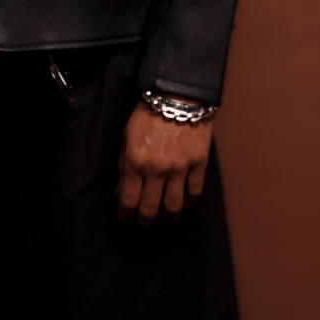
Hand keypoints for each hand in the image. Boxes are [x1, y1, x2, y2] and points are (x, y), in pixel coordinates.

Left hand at [117, 100, 211, 226]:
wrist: (178, 94)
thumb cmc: (149, 113)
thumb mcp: (126, 136)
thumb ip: (122, 163)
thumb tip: (121, 189)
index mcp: (134, 161)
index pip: (127, 200)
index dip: (124, 216)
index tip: (124, 222)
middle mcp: (156, 168)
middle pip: (149, 209)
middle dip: (143, 222)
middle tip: (142, 225)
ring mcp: (179, 168)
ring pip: (173, 207)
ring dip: (167, 218)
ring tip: (164, 219)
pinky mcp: (198, 164)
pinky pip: (194, 192)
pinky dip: (188, 202)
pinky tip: (182, 203)